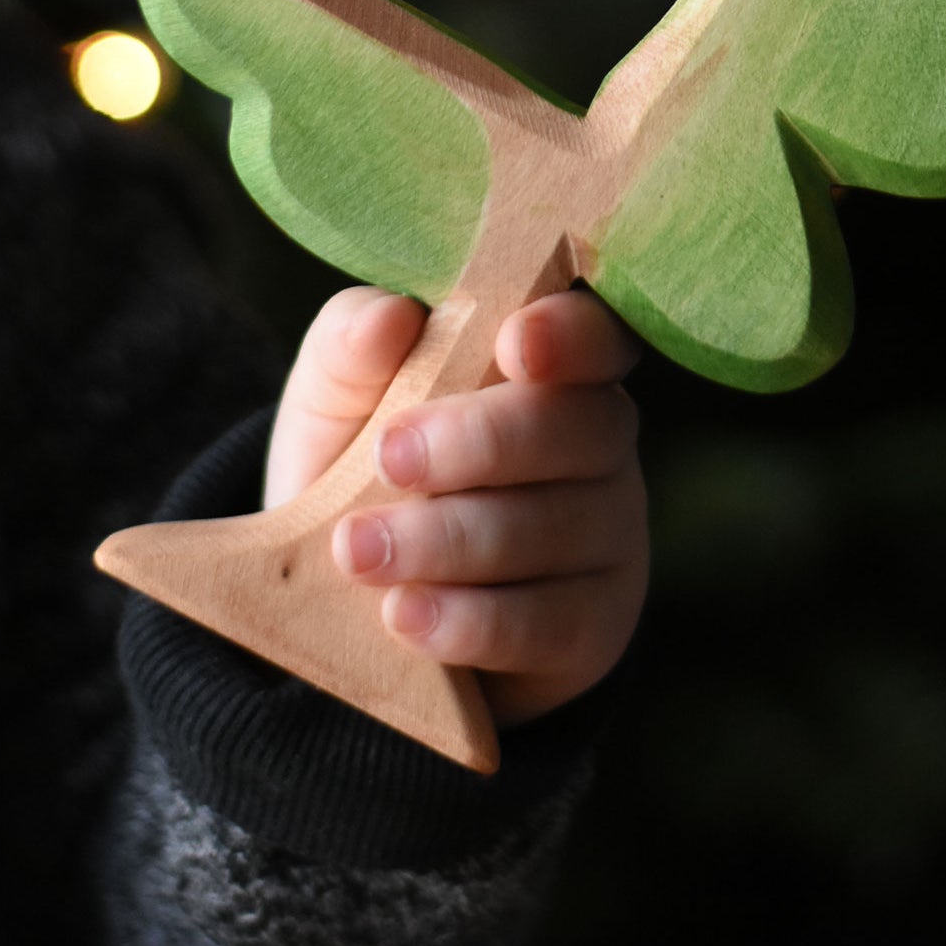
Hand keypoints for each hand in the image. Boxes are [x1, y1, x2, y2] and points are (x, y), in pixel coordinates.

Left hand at [264, 286, 646, 727]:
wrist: (346, 599)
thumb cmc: (359, 467)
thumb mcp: (337, 396)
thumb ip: (352, 341)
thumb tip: (391, 318)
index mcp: (551, 365)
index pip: (593, 335)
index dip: (567, 335)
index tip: (510, 344)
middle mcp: (599, 443)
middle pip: (579, 428)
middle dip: (480, 442)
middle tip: (387, 458)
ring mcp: (608, 537)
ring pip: (553, 529)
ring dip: (448, 540)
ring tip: (359, 551)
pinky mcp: (593, 627)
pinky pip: (548, 623)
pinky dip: (469, 620)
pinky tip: (404, 613)